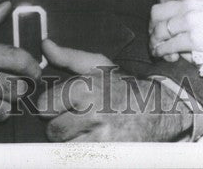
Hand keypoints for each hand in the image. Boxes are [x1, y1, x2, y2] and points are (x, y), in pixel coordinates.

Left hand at [39, 40, 189, 141]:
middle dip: (61, 126)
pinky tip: (95, 141)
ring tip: (88, 130)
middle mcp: (93, 113)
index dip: (50, 105)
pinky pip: (81, 159)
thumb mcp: (98, 65)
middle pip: (53, 130)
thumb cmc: (123, 86)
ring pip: (66, 147)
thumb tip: (46, 45)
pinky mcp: (110, 155)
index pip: (44, 105)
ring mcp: (103, 137)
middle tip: (76, 119)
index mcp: (85, 88)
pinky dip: (84, 153)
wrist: (158, 110)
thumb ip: (68, 57)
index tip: (61, 104)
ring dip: (72, 142)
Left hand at [149, 0, 202, 57]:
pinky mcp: (192, 39)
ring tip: (155, 46)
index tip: (162, 10)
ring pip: (160, 30)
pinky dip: (161, 50)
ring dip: (154, 40)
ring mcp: (188, 20)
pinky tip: (161, 53)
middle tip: (155, 32)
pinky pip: (169, 45)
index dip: (162, 2)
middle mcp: (188, 3)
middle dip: (153, 23)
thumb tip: (191, 9)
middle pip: (158, 12)